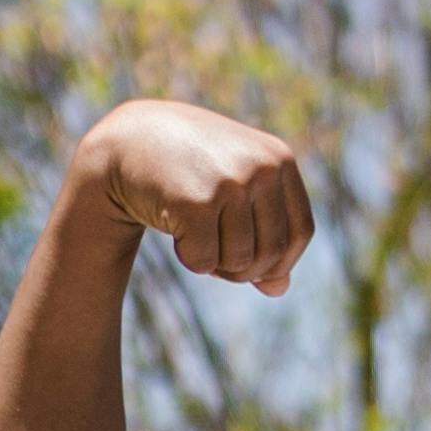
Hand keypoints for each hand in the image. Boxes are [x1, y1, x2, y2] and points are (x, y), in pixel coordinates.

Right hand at [74, 95, 313, 295]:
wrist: (129, 141)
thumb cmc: (189, 169)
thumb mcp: (234, 192)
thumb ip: (263, 235)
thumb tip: (279, 289)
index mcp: (279, 160)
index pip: (301, 233)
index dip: (278, 262)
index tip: (251, 264)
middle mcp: (261, 168)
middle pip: (272, 254)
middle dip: (243, 270)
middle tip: (215, 256)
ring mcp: (230, 183)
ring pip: (239, 261)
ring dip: (214, 264)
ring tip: (194, 235)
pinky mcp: (196, 202)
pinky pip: (205, 261)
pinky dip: (190, 258)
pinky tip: (175, 232)